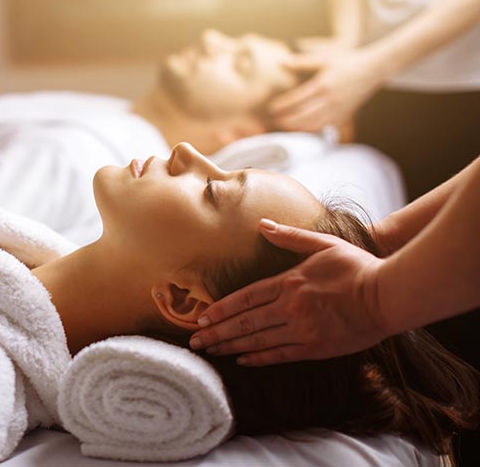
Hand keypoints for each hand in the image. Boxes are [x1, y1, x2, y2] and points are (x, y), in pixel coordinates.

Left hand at [189, 219, 387, 365]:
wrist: (389, 295)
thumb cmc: (357, 267)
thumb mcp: (322, 244)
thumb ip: (290, 237)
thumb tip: (262, 224)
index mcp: (289, 282)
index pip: (244, 298)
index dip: (220, 309)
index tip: (202, 318)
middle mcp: (290, 307)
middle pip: (244, 322)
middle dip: (216, 332)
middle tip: (194, 342)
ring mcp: (302, 329)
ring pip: (257, 340)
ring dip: (230, 346)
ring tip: (210, 352)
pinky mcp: (315, 347)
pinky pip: (280, 355)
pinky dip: (258, 358)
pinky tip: (242, 360)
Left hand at [269, 48, 383, 131]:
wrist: (374, 69)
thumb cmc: (348, 61)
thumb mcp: (324, 58)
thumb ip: (302, 62)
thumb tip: (281, 61)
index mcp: (323, 84)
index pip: (297, 99)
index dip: (282, 105)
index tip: (270, 108)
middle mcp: (330, 100)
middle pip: (303, 116)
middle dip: (286, 120)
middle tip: (273, 120)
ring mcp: (338, 109)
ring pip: (313, 124)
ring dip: (296, 127)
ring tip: (283, 125)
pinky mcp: (344, 115)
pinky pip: (324, 127)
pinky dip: (311, 129)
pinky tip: (300, 128)